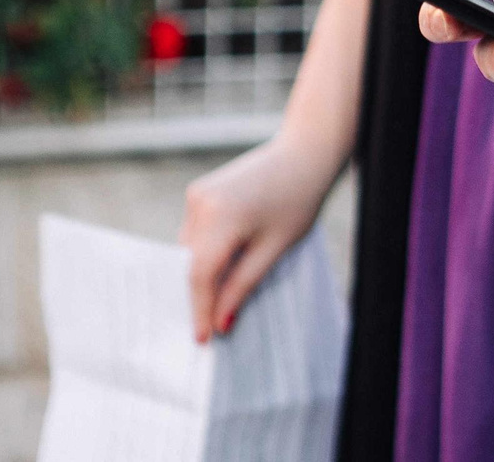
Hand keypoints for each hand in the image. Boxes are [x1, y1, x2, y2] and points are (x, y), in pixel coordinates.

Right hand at [182, 130, 343, 340]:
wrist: (305, 153)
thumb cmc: (298, 199)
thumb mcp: (275, 248)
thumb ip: (243, 285)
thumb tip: (220, 322)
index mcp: (222, 217)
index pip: (200, 275)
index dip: (200, 310)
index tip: (202, 339)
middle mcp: (200, 203)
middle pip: (191, 263)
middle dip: (199, 294)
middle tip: (207, 329)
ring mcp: (197, 194)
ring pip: (189, 248)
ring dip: (201, 272)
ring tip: (213, 303)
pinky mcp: (199, 191)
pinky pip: (194, 231)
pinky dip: (205, 250)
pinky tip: (221, 265)